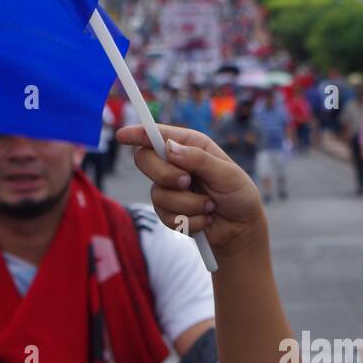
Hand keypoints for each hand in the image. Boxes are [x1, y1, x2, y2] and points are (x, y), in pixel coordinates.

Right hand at [116, 123, 263, 255]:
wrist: (241, 228)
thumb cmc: (239, 195)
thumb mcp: (227, 174)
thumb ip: (199, 159)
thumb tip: (169, 147)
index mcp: (190, 146)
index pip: (156, 135)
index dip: (137, 133)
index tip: (122, 136)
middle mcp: (176, 164)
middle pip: (145, 161)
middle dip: (166, 175)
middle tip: (188, 182)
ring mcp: (170, 188)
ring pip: (158, 194)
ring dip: (188, 204)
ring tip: (209, 206)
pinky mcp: (169, 211)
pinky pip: (166, 216)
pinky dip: (190, 221)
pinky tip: (205, 219)